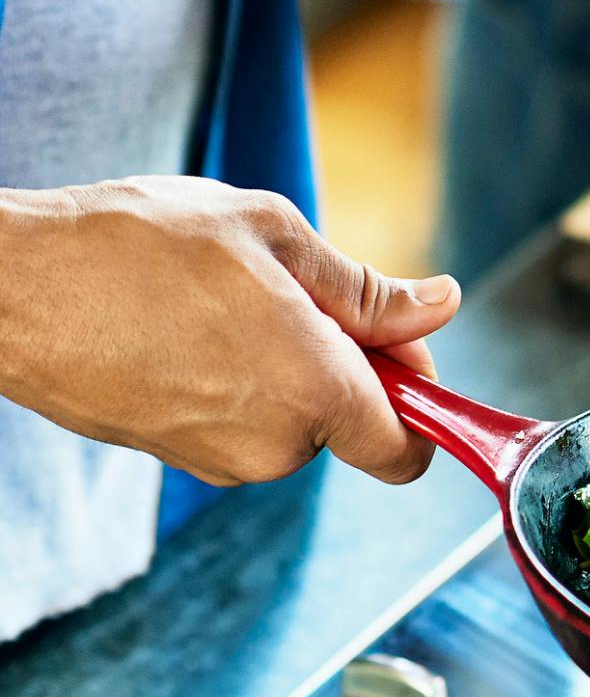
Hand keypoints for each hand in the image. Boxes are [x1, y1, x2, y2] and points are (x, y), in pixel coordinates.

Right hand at [0, 177, 461, 485]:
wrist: (9, 284)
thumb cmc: (139, 245)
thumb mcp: (273, 236)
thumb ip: (367, 289)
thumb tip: (440, 304)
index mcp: (317, 393)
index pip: (410, 451)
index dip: (419, 398)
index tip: (397, 347)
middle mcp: (275, 447)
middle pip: (351, 423)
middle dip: (343, 362)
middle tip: (289, 291)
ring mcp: (218, 460)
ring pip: (293, 420)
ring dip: (285, 366)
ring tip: (220, 301)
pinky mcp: (174, 456)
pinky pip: (240, 423)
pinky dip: (236, 381)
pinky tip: (187, 327)